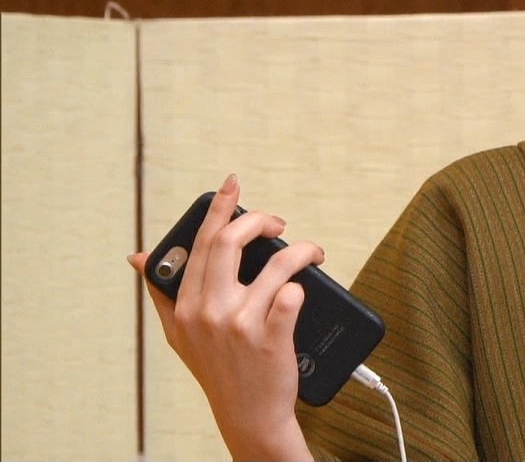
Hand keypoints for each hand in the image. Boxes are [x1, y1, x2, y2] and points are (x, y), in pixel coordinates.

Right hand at [128, 174, 318, 461]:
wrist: (248, 415)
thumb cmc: (217, 369)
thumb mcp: (178, 333)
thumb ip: (162, 291)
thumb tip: (137, 255)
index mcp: (185, 305)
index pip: (203, 242)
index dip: (219, 208)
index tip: (232, 184)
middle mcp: (209, 311)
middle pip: (232, 242)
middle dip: (260, 220)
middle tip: (278, 222)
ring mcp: (240, 324)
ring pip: (278, 264)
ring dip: (302, 250)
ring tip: (312, 254)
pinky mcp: (271, 338)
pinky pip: (294, 294)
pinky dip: (304, 286)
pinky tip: (306, 289)